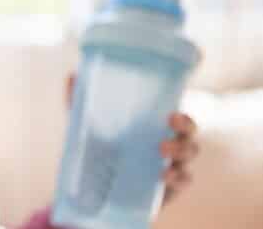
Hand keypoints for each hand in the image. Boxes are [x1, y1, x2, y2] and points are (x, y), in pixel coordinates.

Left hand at [65, 76, 198, 205]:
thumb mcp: (85, 126)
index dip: (182, 117)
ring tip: (161, 150)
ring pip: (189, 155)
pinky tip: (163, 175)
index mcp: (154, 127)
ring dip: (180, 151)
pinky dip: (178, 178)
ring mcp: (171, 166)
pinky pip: (183, 181)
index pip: (180, 118)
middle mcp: (168, 144)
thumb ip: (79, 102)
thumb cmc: (97, 147)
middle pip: (190, 135)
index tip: (171, 115)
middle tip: (169, 126)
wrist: (92, 185)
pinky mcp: (168, 188)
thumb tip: (72, 75)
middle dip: (185, 130)